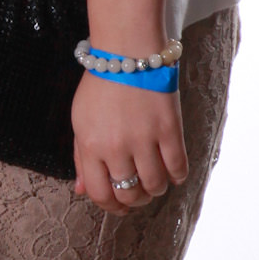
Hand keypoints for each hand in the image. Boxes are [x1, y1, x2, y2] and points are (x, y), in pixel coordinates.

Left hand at [72, 72, 186, 215]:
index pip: (100, 193)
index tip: (118, 206)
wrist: (128, 52)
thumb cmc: (101, 86)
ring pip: (155, 186)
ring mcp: (144, 139)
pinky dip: (176, 176)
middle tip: (138, 194)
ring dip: (155, 190)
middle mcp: (117, 147)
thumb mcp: (80, 121)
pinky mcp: (170, 129)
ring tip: (154, 181)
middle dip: (134, 201)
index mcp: (91, 145)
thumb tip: (81, 190)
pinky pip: (178, 167)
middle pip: (129, 194)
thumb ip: (81, 157)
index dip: (111, 207)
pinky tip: (171, 171)